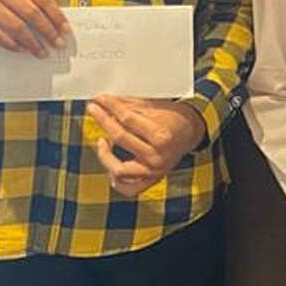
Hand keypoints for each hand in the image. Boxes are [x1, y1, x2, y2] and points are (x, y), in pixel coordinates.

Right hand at [0, 0, 69, 56]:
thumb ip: (29, 1)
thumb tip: (56, 25)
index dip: (56, 15)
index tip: (65, 31)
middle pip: (30, 11)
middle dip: (47, 31)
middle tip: (57, 44)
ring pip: (14, 24)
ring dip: (31, 42)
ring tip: (41, 52)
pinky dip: (11, 44)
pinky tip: (21, 49)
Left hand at [86, 95, 205, 196]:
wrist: (192, 133)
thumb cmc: (174, 117)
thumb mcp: (157, 107)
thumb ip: (132, 105)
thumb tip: (108, 101)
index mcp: (161, 136)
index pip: (128, 119)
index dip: (112, 107)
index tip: (100, 98)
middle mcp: (157, 156)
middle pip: (121, 137)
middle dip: (104, 120)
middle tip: (93, 109)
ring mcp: (153, 171)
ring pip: (119, 169)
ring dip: (105, 155)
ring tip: (102, 141)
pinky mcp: (151, 180)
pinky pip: (128, 188)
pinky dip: (116, 179)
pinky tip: (112, 164)